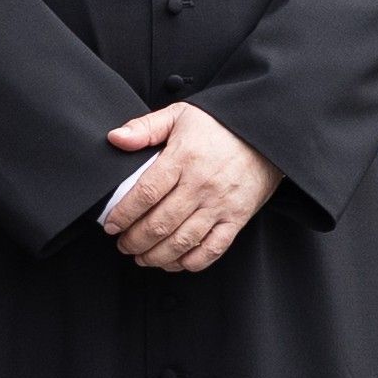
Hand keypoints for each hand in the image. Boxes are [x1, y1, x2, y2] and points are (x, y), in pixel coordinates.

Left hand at [100, 99, 274, 271]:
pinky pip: (212, 249)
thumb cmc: (218, 125)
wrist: (265, 133)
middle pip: (161, 222)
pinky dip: (190, 262)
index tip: (112, 225)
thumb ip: (145, 128)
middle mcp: (201, 184)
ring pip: (183, 241)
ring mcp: (220, 204)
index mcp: (183, 157)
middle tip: (123, 245)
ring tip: (142, 257)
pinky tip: (175, 262)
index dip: (125, 213)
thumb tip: (115, 138)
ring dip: (157, 255)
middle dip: (135, 240)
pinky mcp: (237, 218)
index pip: (147, 192)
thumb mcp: (179, 115)